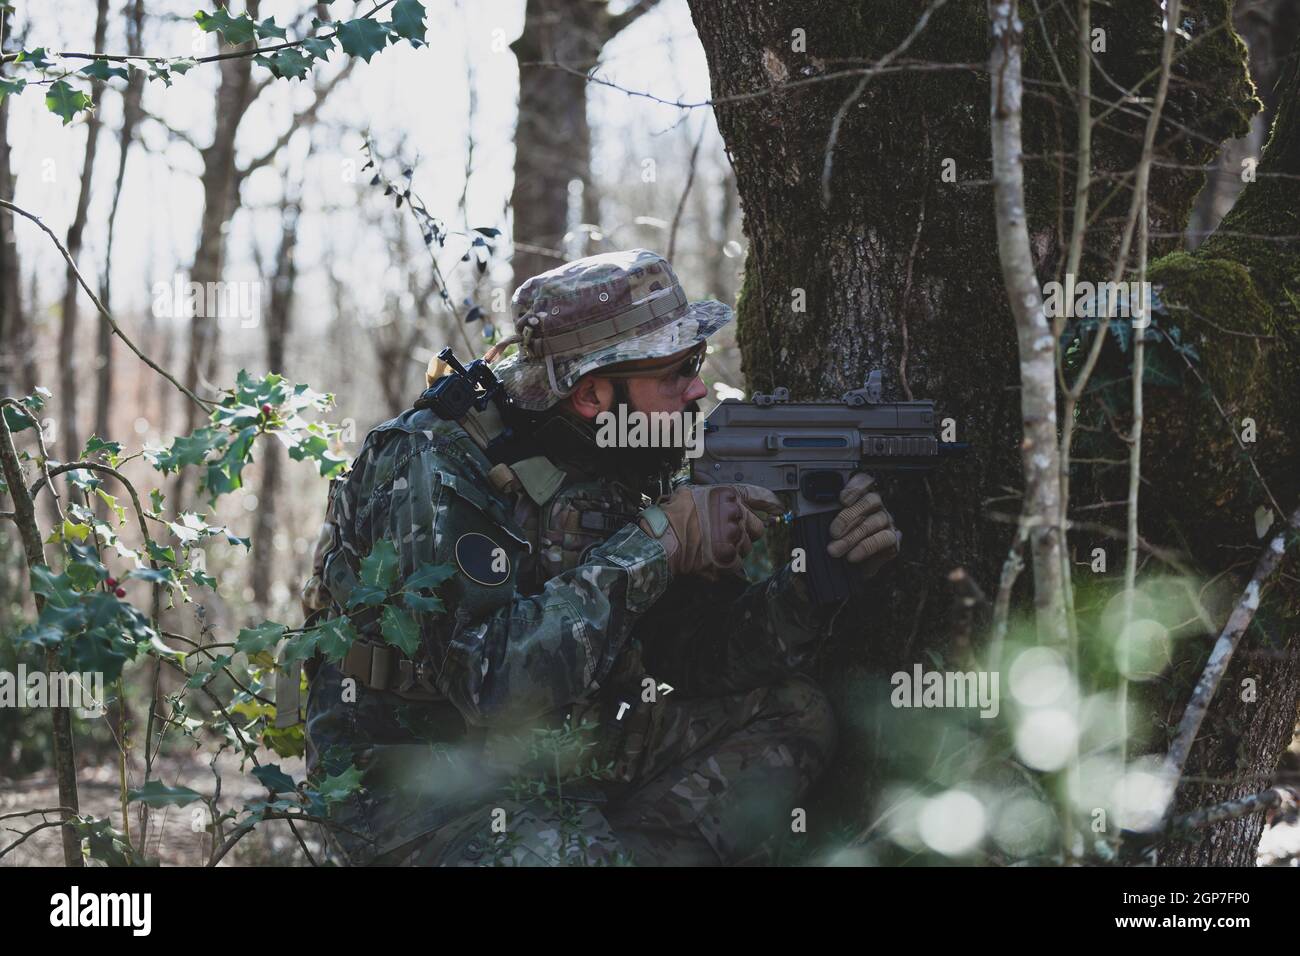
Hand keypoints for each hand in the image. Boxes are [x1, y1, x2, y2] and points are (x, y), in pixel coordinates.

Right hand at [641, 483, 783, 576]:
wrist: (662, 540)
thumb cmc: (673, 516)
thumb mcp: (694, 493)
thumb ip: (716, 498)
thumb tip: (725, 503)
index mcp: (728, 497)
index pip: (758, 496)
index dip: (771, 503)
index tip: (778, 509)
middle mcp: (734, 515)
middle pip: (756, 528)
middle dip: (745, 533)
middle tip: (726, 535)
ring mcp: (733, 538)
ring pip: (746, 549)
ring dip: (734, 550)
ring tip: (712, 547)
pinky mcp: (728, 559)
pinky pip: (737, 565)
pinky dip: (726, 565)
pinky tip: (711, 559)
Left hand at [828, 473, 900, 576]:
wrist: (854, 568)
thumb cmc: (840, 542)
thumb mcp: (831, 528)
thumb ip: (825, 517)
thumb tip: (812, 515)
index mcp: (860, 497)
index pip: (864, 481)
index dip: (856, 486)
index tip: (842, 498)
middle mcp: (876, 507)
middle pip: (869, 501)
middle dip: (848, 517)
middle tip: (833, 533)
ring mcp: (886, 522)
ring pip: (874, 522)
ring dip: (852, 537)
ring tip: (836, 550)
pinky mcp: (893, 540)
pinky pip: (883, 539)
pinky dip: (866, 548)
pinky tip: (853, 556)